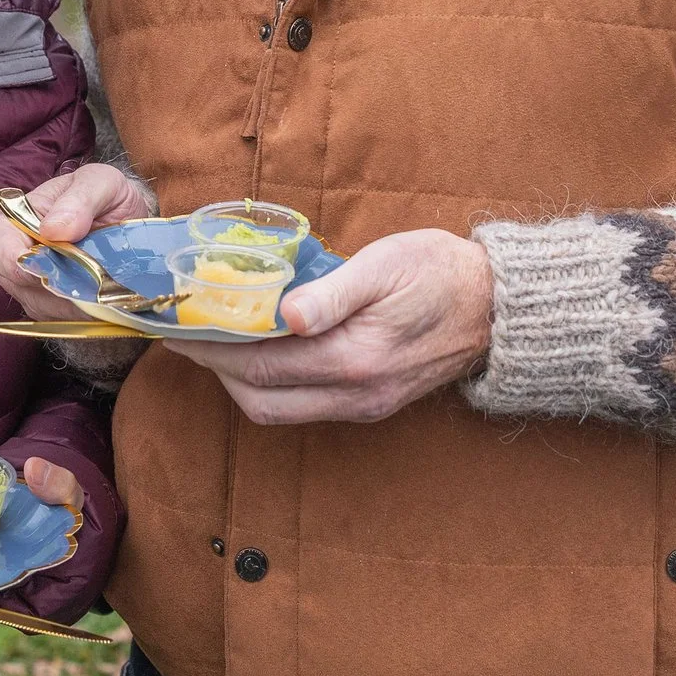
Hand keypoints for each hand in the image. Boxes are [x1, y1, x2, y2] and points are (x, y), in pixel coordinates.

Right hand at [0, 163, 156, 322]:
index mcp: (17, 219)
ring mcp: (32, 285)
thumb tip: (52, 228)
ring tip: (104, 291)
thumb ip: (80, 200)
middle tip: (90, 284)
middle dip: (54, 286)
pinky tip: (103, 302)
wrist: (128, 218)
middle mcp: (17, 256)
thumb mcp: (100, 183)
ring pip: (41, 305)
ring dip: (72, 303)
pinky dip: (82, 314)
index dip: (17, 262)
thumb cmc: (105, 195)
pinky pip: (59, 318)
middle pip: (18, 283)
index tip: (42, 270)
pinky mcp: (52, 306)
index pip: (2, 247)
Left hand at [163, 229, 493, 424]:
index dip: (211, 348)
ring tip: (216, 341)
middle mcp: (355, 393)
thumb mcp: (387, 264)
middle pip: (260, 400)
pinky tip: (262, 351)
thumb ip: (333, 292)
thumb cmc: (440, 272)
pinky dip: (272, 384)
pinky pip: (304, 406)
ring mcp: (364, 405)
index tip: (176, 327)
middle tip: (186, 334)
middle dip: (216, 370)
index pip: (260, 363)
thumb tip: (285, 314)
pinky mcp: (372, 404)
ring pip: (280, 411)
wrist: (499, 308)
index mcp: (355, 358)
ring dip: (241, 381)